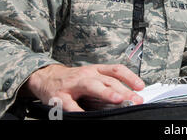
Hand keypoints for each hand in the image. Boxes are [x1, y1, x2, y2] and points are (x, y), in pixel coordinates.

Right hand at [20, 64, 144, 111]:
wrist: (45, 77)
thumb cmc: (73, 79)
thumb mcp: (91, 77)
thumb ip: (106, 84)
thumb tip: (127, 97)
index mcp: (96, 70)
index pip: (116, 70)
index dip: (130, 77)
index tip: (141, 87)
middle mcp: (86, 74)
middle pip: (108, 80)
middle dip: (124, 90)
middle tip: (136, 99)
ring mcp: (73, 84)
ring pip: (92, 85)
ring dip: (106, 92)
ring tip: (118, 99)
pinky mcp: (59, 95)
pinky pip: (70, 104)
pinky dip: (78, 110)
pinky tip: (87, 116)